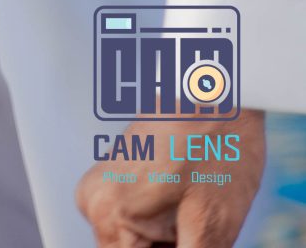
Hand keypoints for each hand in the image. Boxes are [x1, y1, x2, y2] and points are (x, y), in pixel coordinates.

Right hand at [76, 110, 263, 243]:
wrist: (220, 82)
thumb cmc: (215, 143)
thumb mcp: (211, 229)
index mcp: (108, 212)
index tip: (186, 241)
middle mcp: (94, 198)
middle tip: (194, 233)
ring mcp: (103, 182)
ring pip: (133, 243)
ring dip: (165, 245)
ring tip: (196, 223)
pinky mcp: (118, 174)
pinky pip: (134, 222)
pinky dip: (164, 230)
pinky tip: (191, 213)